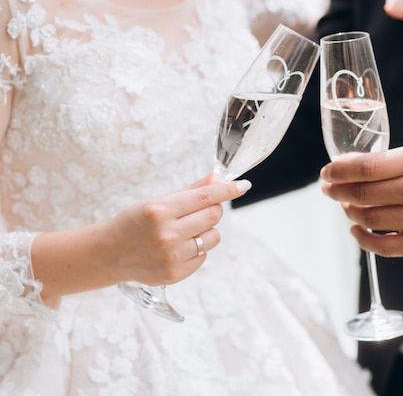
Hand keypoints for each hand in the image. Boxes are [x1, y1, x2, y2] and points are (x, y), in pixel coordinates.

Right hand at [31, 174, 251, 301]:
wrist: (109, 253)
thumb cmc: (135, 222)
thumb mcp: (158, 201)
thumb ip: (191, 191)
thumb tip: (218, 179)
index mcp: (160, 210)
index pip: (205, 197)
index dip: (228, 190)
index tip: (243, 186)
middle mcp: (166, 234)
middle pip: (213, 216)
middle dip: (212, 210)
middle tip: (199, 211)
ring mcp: (171, 256)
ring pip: (213, 237)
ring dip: (206, 232)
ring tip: (185, 232)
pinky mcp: (175, 273)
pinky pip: (203, 256)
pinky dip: (197, 250)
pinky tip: (177, 248)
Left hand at [319, 145, 402, 256]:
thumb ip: (393, 161)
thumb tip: (353, 169)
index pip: (365, 167)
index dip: (338, 170)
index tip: (327, 172)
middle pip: (361, 194)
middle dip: (336, 191)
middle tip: (328, 188)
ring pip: (367, 219)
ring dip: (348, 212)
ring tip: (345, 205)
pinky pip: (382, 246)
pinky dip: (362, 238)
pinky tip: (356, 228)